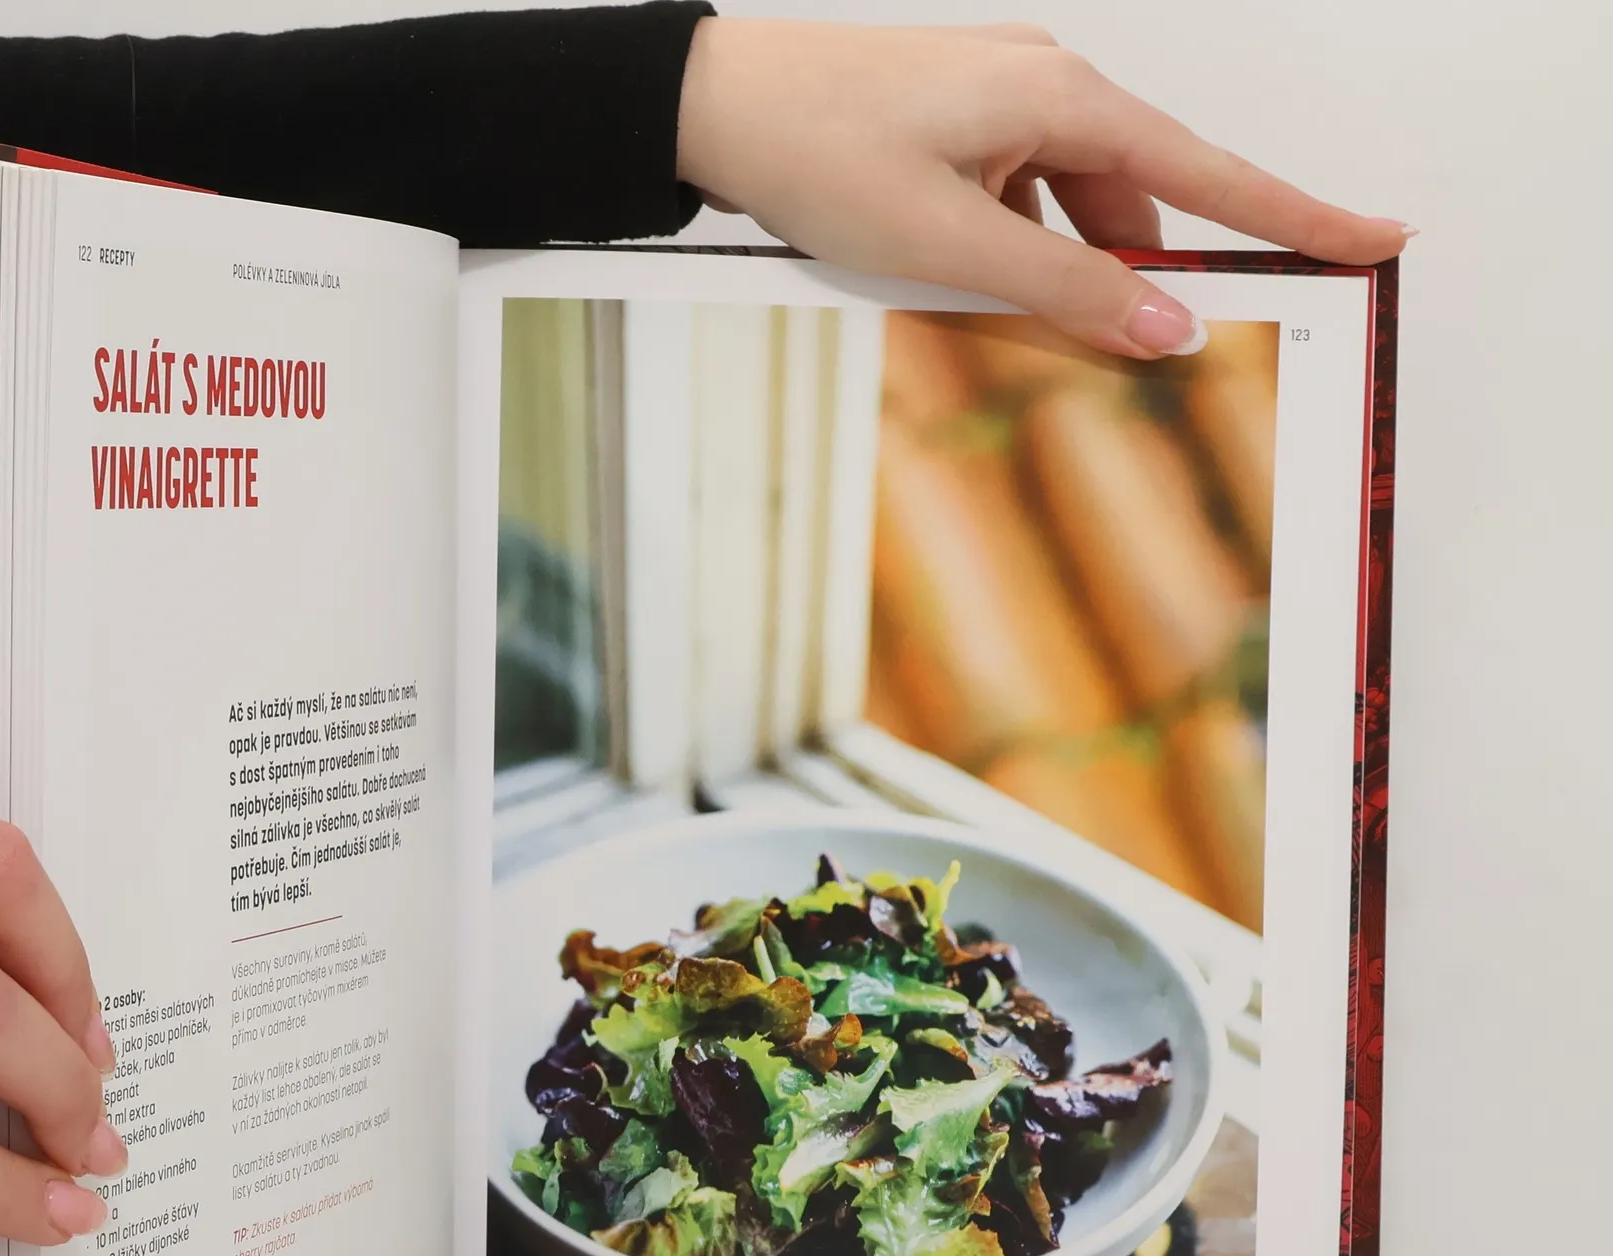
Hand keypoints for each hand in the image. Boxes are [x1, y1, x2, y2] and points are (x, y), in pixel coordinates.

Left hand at [676, 20, 1411, 357]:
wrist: (713, 102)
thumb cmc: (816, 151)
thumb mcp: (948, 241)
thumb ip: (1064, 290)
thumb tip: (1168, 326)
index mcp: (1062, 97)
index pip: (1209, 172)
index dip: (1297, 213)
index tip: (1375, 237)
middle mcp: (1044, 83)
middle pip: (1135, 197)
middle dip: (1134, 269)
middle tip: (1139, 339)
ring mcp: (998, 98)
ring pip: (1070, 202)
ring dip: (1055, 264)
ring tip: (973, 294)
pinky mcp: (957, 119)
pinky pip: (1018, 192)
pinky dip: (1012, 242)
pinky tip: (958, 270)